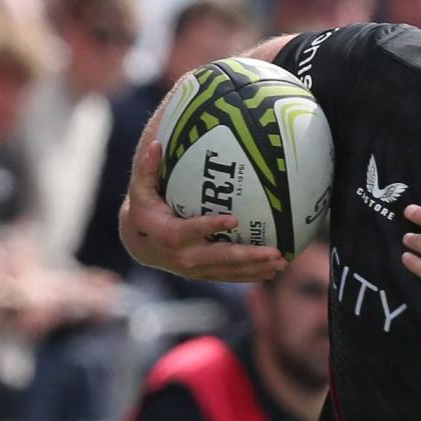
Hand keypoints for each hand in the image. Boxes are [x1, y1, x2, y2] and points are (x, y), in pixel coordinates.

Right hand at [120, 139, 286, 282]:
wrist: (140, 245)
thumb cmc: (144, 211)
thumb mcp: (140, 189)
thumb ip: (147, 169)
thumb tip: (155, 144)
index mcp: (167, 235)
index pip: (189, 231)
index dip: (210, 226)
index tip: (233, 218)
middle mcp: (183, 257)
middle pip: (218, 258)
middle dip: (247, 255)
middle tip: (274, 252)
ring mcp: (195, 269)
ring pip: (228, 270)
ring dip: (256, 267)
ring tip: (281, 262)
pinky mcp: (204, 274)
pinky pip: (230, 276)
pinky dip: (251, 274)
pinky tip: (272, 270)